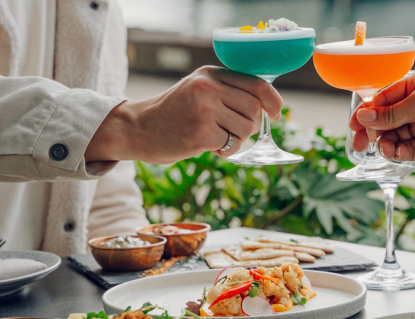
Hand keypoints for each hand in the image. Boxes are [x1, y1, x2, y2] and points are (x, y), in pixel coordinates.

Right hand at [87, 66, 281, 162]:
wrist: (138, 128)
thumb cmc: (173, 112)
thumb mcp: (198, 89)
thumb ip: (228, 91)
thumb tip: (267, 104)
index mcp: (211, 74)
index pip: (257, 84)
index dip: (273, 101)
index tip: (276, 113)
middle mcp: (209, 88)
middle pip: (255, 109)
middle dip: (252, 125)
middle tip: (235, 131)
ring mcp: (204, 110)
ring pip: (246, 128)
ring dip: (239, 139)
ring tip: (218, 137)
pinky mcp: (201, 133)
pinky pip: (232, 144)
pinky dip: (226, 150)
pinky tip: (209, 145)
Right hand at [349, 65, 414, 167]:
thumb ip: (390, 113)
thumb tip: (363, 118)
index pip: (383, 97)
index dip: (367, 111)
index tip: (354, 124)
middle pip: (385, 119)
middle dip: (372, 131)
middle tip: (359, 143)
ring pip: (393, 136)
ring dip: (385, 143)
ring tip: (385, 148)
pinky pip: (404, 150)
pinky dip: (397, 152)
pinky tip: (395, 153)